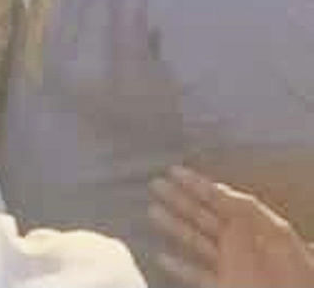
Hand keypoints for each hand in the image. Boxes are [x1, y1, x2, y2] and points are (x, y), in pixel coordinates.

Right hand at [151, 167, 313, 287]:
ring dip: (174, 227)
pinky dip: (179, 266)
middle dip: (179, 199)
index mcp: (253, 225)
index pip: (219, 198)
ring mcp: (232, 265)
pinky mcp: (225, 287)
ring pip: (196, 242)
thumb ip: (245, 212)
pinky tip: (161, 256)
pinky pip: (197, 275)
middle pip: (203, 216)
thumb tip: (219, 191)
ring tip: (152, 211)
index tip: (173, 170)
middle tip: (155, 184)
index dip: (197, 183)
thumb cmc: (293, 274)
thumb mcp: (273, 233)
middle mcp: (240, 242)